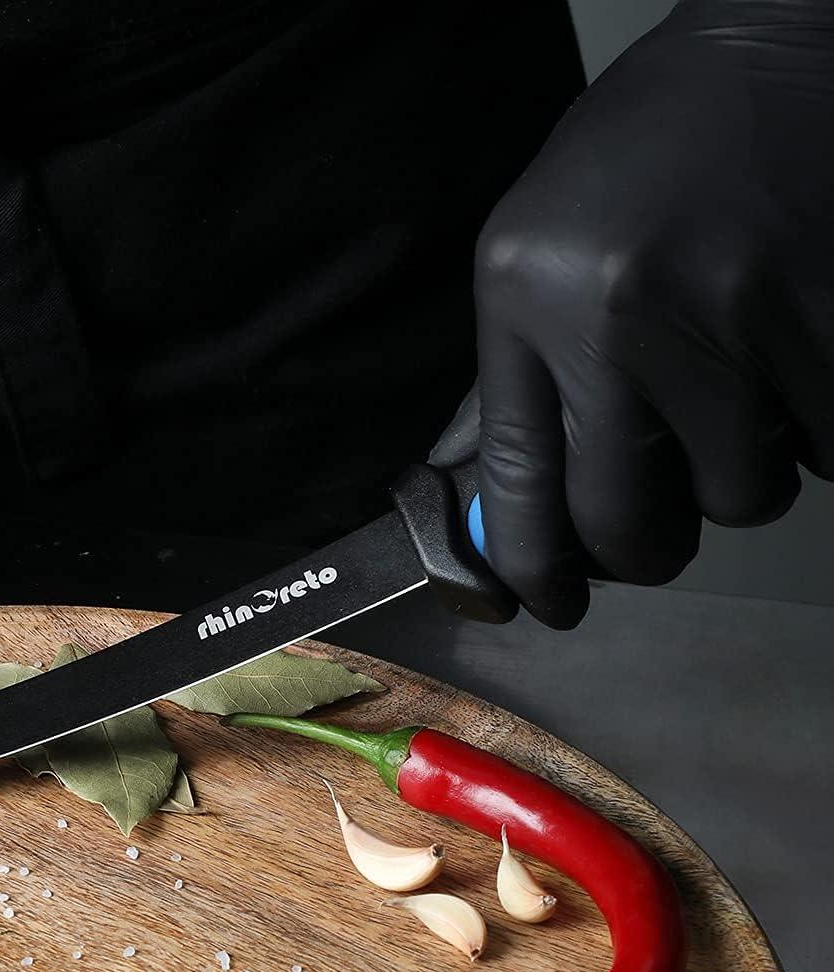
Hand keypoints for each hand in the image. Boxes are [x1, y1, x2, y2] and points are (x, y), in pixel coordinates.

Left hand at [471, 0, 833, 627]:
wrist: (793, 29)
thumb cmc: (660, 146)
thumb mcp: (545, 248)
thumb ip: (516, 379)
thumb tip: (483, 503)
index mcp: (523, 292)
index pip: (516, 483)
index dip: (535, 567)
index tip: (551, 603)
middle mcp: (613, 307)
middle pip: (626, 518)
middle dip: (647, 547)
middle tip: (663, 526)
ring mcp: (727, 307)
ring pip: (739, 495)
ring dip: (746, 473)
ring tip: (745, 390)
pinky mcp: (826, 310)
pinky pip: (825, 447)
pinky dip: (817, 429)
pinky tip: (800, 355)